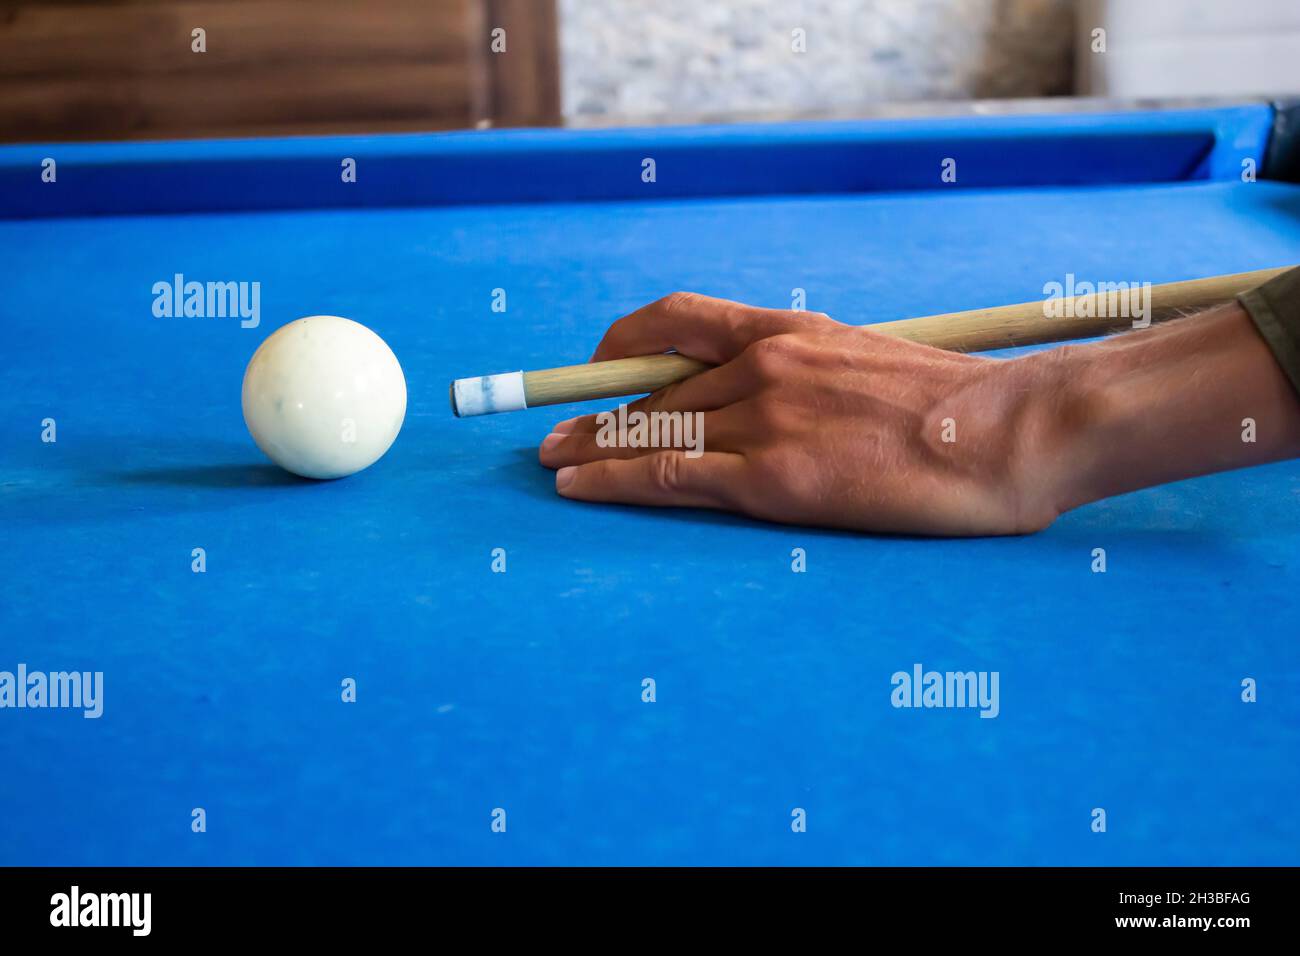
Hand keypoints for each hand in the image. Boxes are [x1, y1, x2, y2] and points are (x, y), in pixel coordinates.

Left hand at [537, 293, 1068, 534]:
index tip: (597, 366)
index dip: (621, 343)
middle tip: (554, 431)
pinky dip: (612, 478)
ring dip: (591, 446)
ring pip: (651, 430)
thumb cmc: (958, 410)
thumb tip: (777, 399)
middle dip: (596, 411)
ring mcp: (768, 419)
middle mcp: (768, 364)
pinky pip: (670, 474)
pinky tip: (578, 486)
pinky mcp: (775, 478)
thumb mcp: (872, 366)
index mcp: (792, 330)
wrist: (1013, 434)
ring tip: (553, 463)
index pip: (678, 320)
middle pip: (654, 387)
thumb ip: (813, 374)